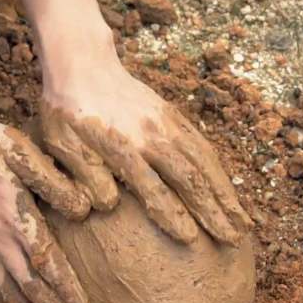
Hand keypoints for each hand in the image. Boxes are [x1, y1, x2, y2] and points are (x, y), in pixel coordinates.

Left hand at [40, 62, 252, 245]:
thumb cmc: (66, 111)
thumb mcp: (60, 144)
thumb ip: (84, 174)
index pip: (152, 187)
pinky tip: (227, 188)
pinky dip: (218, 170)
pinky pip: (202, 145)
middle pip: (190, 177)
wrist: (82, 63)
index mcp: (121, 147)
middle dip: (214, 210)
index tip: (190, 239)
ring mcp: (165, 123)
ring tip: (242, 221)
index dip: (172, 214)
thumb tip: (109, 204)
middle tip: (233, 239)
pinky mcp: (172, 115)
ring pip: (203, 161)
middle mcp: (151, 136)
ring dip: (225, 192)